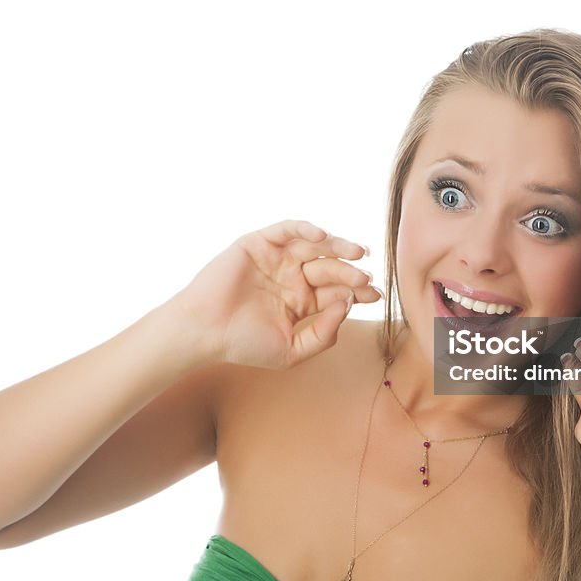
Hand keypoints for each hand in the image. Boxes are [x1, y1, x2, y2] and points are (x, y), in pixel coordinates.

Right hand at [174, 220, 380, 369]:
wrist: (204, 332)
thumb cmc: (243, 344)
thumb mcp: (292, 351)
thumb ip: (322, 334)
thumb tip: (346, 306)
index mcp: (302, 300)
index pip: (337, 292)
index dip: (358, 292)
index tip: (375, 295)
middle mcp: (292, 277)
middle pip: (330, 268)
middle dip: (350, 272)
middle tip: (365, 277)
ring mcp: (276, 259)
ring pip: (314, 246)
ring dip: (337, 246)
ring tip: (356, 252)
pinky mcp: (259, 244)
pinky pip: (287, 230)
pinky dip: (305, 229)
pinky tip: (322, 237)